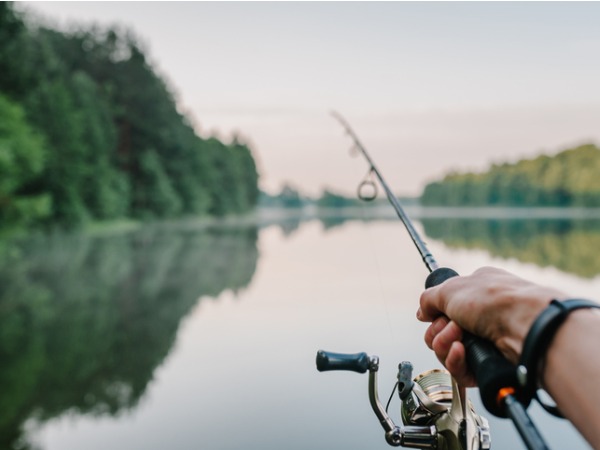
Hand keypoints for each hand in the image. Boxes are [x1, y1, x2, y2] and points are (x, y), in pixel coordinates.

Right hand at [417, 267, 564, 385]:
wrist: (525, 325)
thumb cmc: (494, 300)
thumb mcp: (451, 288)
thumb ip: (429, 299)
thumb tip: (422, 313)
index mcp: (476, 292)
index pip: (444, 308)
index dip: (435, 314)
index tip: (433, 314)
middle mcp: (481, 316)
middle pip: (441, 332)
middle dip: (438, 331)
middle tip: (451, 326)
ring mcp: (485, 341)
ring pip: (447, 352)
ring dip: (444, 344)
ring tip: (459, 338)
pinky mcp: (487, 365)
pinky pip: (459, 370)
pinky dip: (455, 361)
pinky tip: (462, 351)